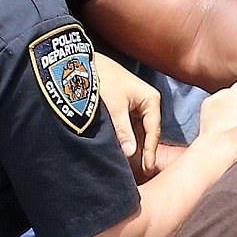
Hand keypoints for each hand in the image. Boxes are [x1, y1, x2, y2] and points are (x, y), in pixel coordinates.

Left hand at [94, 52, 161, 176]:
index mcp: (151, 100)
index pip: (153, 131)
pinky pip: (130, 127)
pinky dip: (128, 138)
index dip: (150, 151)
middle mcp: (148, 103)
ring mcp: (137, 105)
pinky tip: (123, 151)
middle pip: (148, 132)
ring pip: (139, 131)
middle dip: (144, 151)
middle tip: (141, 172)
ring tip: (133, 166)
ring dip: (135, 146)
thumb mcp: (115, 108)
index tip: (148, 168)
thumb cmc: (103, 81)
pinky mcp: (126, 108)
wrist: (83, 65)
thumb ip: (123, 131)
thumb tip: (129, 153)